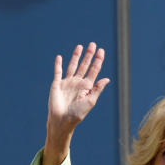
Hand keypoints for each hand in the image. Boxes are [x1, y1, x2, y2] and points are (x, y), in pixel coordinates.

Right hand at [44, 43, 108, 164]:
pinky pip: (58, 72)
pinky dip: (58, 64)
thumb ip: (97, 89)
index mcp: (87, 87)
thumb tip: (107, 79)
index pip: (94, 70)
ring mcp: (67, 83)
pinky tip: (60, 57)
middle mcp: (78, 83)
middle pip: (84, 66)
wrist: (62, 120)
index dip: (98, 61)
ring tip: (80, 46)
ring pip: (72, 66)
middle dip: (89, 55)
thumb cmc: (77, 114)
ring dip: (76, 56)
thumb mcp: (90, 101)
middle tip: (93, 44)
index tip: (101, 50)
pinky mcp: (57, 84)